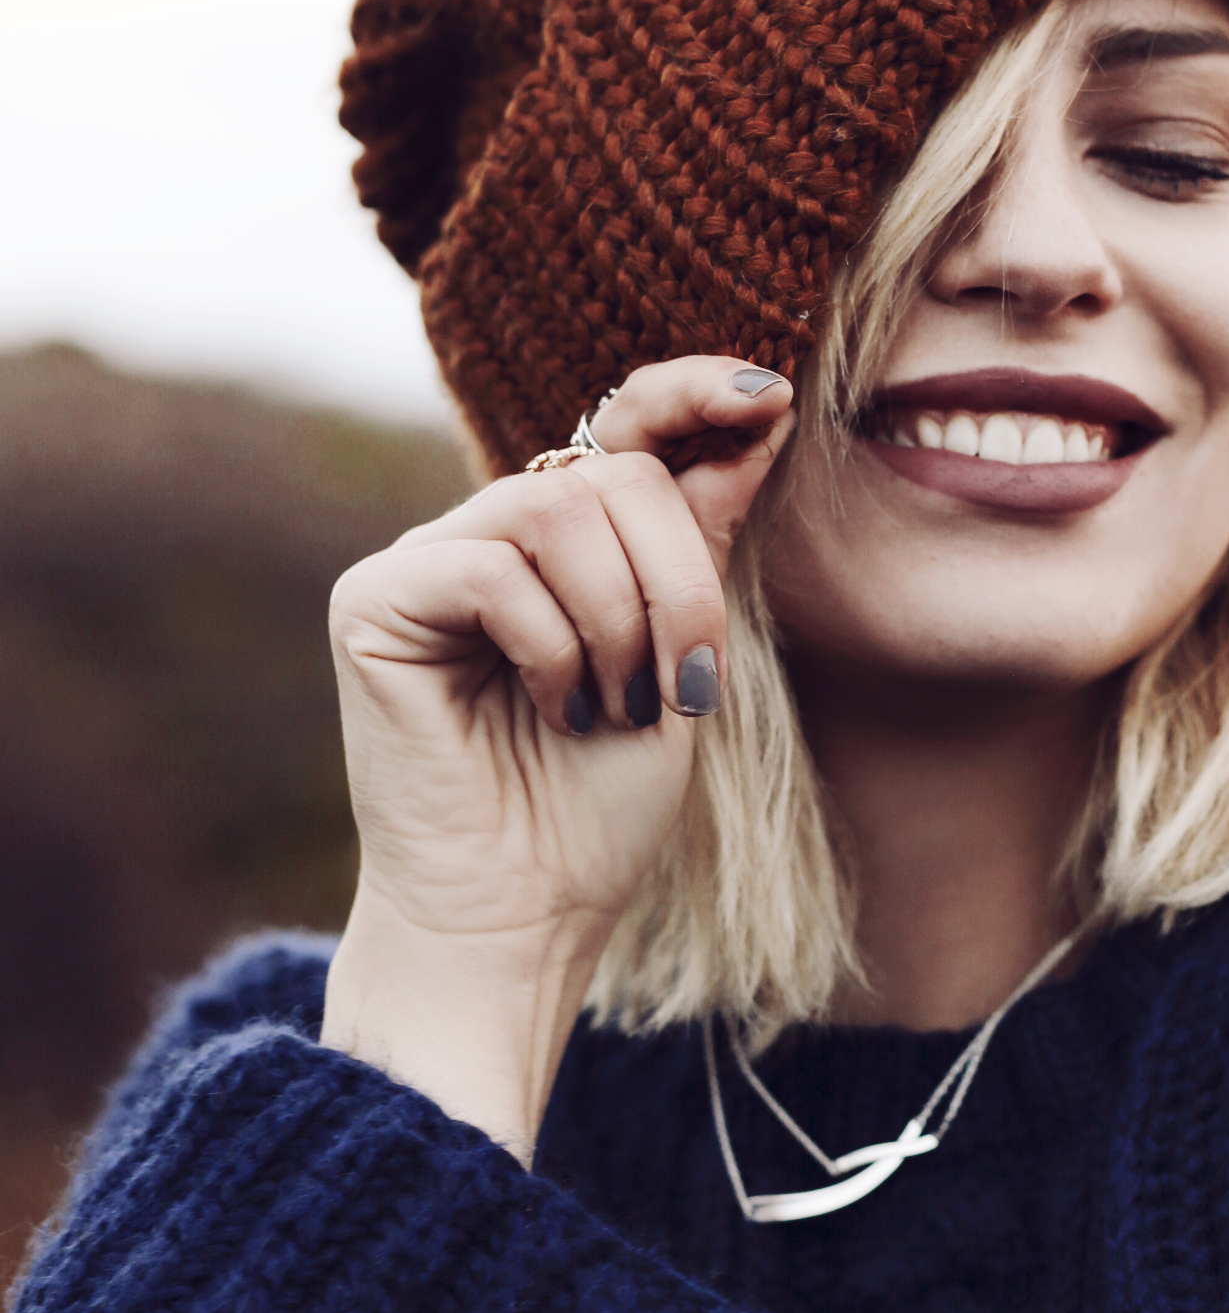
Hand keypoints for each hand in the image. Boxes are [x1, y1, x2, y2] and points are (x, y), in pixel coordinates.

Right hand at [321, 358, 791, 1152]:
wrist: (525, 918)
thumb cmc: (598, 815)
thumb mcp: (683, 665)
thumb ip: (699, 543)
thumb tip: (762, 407)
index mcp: (566, 553)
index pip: (622, 428)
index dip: (689, 395)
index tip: (770, 401)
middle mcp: (491, 541)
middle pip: (611, 474)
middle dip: (678, 582)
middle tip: (682, 687)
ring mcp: (427, 565)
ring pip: (554, 509)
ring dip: (618, 620)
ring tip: (613, 709)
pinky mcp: (374, 601)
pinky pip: (490, 566)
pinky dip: (551, 644)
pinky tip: (554, 709)